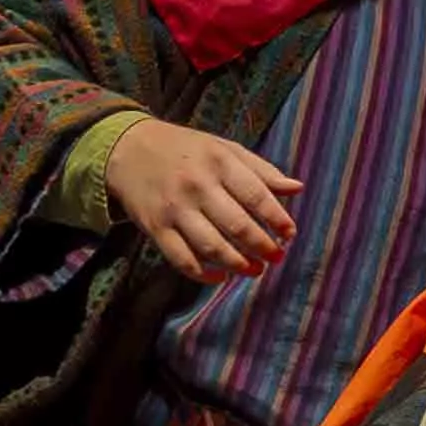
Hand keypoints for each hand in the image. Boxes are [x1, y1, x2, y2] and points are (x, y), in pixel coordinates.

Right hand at [104, 110, 303, 282]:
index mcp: (219, 162)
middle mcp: (197, 186)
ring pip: (212, 247)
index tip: (290, 234)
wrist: (127, 148)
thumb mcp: (223, 148)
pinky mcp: (155, 228)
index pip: (256, 195)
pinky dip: (203, 275)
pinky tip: (220, 277)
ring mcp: (174, 209)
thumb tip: (297, 188)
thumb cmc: (185, 149)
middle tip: (276, 257)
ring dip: (238, 264)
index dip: (277, 219)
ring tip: (255, 270)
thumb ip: (261, 170)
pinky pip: (182, 259)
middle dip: (262, 247)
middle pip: (237, 225)